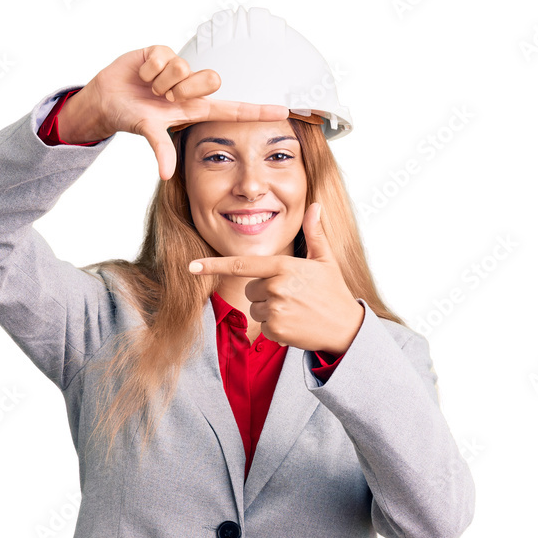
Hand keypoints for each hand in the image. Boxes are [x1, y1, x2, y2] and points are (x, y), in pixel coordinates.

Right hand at [80, 45, 290, 179]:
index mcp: (195, 109)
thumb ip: (161, 149)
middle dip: (183, 90)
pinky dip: (148, 68)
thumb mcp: (148, 133)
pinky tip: (142, 74)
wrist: (107, 100)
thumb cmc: (133, 117)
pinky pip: (163, 56)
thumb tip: (166, 174)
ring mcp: (178, 70)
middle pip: (209, 80)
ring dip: (160, 80)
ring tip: (149, 88)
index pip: (233, 110)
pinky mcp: (162, 52)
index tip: (284, 111)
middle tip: (164, 97)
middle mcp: (191, 88)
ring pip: (183, 68)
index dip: (257, 111)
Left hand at [187, 203, 364, 354]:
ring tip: (296, 311)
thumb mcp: (325, 260)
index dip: (214, 265)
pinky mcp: (276, 330)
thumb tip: (316, 207)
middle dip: (265, 293)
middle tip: (292, 297)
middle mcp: (276, 287)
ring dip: (271, 311)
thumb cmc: (334, 292)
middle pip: (251, 289)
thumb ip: (315, 234)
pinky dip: (277, 328)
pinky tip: (295, 325)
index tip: (192, 267)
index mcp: (284, 266)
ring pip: (255, 309)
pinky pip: (264, 327)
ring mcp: (275, 309)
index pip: (242, 264)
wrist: (345, 328)